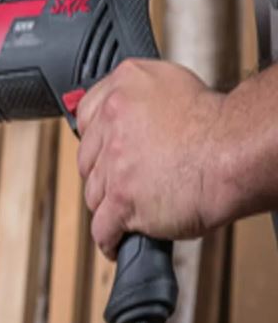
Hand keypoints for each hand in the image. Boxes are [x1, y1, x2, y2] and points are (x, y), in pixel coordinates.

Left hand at [76, 59, 224, 258]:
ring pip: (94, 193)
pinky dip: (108, 237)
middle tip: (120, 181)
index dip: (96, 139)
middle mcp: (112, 120)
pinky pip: (102, 225)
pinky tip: (114, 240)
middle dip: (102, 173)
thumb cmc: (217, 125)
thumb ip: (139, 93)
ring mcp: (114, 161)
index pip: (86, 116)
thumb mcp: (172, 82)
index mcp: (123, 86)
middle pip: (88, 158)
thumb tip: (125, 109)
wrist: (235, 153)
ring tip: (123, 211)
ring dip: (107, 205)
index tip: (100, 151)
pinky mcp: (122, 197)